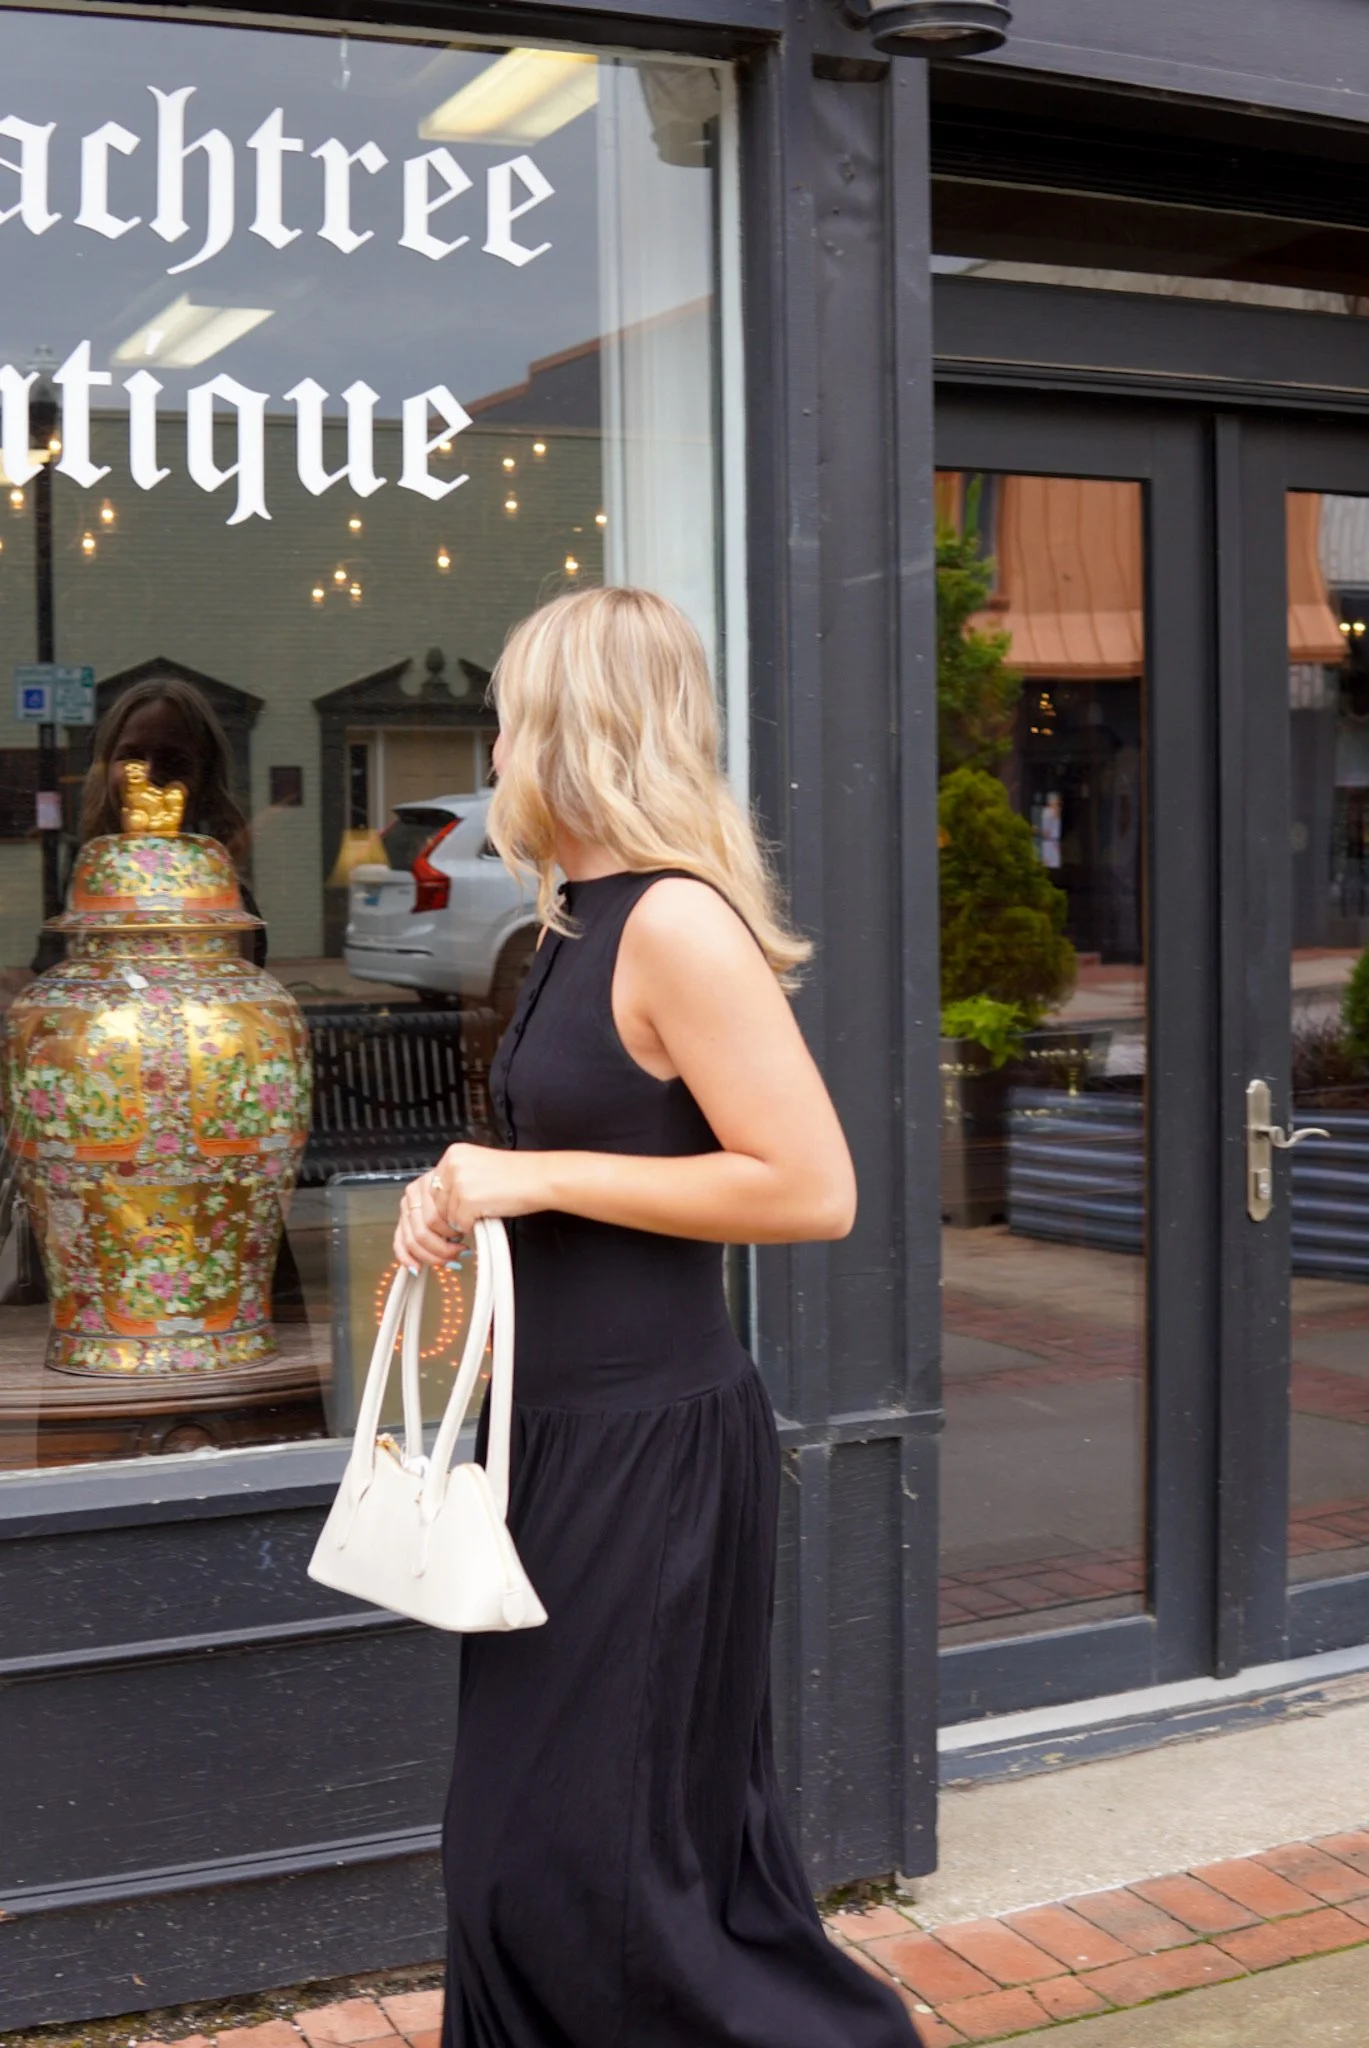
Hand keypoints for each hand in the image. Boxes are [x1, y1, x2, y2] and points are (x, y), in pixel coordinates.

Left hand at [392, 1144, 544, 1268]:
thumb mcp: (474, 1179)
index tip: (412, 1253)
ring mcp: (457, 1180)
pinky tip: (479, 1230)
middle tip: (441, 1258)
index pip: (412, 1197)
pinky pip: (457, 1226)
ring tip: (461, 1249)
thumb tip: (428, 1227)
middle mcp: (449, 1165)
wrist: (541, 1179)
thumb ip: (449, 1195)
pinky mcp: (468, 1195)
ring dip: (447, 1243)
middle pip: (419, 1214)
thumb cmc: (515, 1182)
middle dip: (427, 1244)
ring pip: (436, 1224)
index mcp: (449, 1158)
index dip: (408, 1230)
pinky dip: (468, 1233)